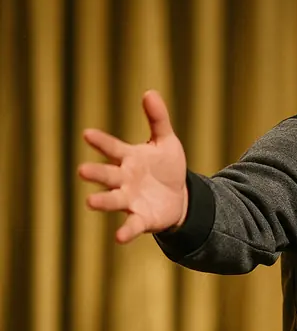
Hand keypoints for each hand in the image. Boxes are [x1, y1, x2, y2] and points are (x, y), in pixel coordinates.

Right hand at [78, 90, 188, 243]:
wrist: (180, 196)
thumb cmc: (166, 167)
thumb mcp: (166, 141)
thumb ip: (158, 119)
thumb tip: (149, 92)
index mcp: (129, 158)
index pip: (112, 148)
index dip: (101, 142)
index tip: (87, 134)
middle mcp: (124, 179)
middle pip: (107, 175)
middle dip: (96, 174)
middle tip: (82, 171)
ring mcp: (130, 200)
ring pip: (113, 200)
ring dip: (102, 201)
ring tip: (90, 202)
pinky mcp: (141, 218)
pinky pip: (131, 225)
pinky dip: (125, 231)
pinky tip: (118, 237)